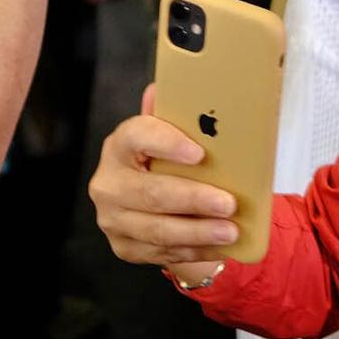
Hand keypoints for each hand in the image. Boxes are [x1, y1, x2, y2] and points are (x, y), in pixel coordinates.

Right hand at [90, 85, 241, 270]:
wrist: (154, 202)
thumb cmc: (168, 161)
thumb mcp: (174, 137)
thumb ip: (178, 116)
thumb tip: (172, 86)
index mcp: (120, 146)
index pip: (136, 136)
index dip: (167, 143)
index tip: (199, 153)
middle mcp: (108, 182)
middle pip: (150, 192)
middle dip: (193, 200)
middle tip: (229, 204)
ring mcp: (112, 218)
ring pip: (157, 229)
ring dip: (198, 232)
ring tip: (231, 230)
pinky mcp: (124, 246)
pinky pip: (161, 252)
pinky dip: (193, 249)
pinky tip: (218, 245)